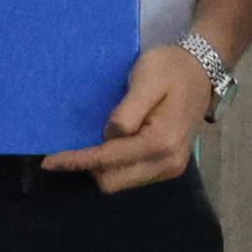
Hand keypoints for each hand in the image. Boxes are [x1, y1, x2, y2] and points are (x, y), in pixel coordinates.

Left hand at [74, 40, 217, 190]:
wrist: (202, 70)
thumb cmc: (171, 68)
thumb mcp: (147, 78)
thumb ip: (127, 111)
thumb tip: (108, 136)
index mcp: (161, 141)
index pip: (108, 160)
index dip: (77, 160)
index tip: (49, 162)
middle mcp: (168, 162)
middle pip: (112, 181)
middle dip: (88, 167)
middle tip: (71, 145)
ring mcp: (171, 168)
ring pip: (121, 183)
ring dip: (102, 167)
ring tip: (90, 144)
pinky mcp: (170, 166)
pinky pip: (132, 176)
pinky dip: (116, 166)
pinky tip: (109, 146)